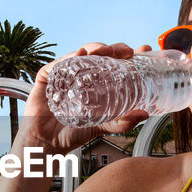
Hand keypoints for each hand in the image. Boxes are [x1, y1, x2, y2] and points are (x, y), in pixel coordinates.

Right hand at [20, 41, 154, 153]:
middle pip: (101, 53)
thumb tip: (144, 114)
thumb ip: (122, 122)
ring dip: (95, 48)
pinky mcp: (47, 76)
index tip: (144, 50)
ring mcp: (65, 73)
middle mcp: (83, 74)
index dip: (130, 54)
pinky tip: (78, 55)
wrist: (47, 144)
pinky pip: (59, 63)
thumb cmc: (73, 132)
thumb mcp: (102, 127)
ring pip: (82, 53)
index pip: (116, 62)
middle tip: (125, 52)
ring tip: (104, 51)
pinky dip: (69, 57)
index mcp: (98, 82)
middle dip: (115, 48)